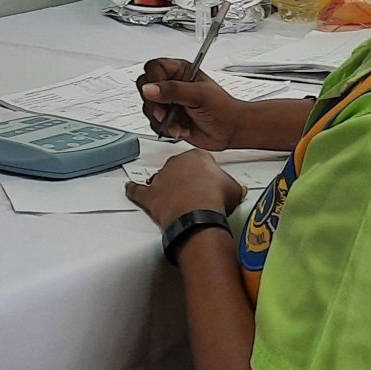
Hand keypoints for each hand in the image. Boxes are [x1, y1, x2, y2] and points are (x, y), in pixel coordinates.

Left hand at [126, 148, 245, 227]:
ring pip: (160, 179)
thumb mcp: (234, 189)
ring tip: (173, 198)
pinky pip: (138, 190)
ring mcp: (161, 178)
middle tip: (193, 193)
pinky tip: (130, 189)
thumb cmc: (215, 198)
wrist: (198, 212)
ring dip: (165, 187)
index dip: (203, 173)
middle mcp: (176, 163)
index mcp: (197, 156)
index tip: (207, 181)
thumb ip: (234, 186)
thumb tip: (239, 189)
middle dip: (184, 180)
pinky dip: (133, 190)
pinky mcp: (150, 195)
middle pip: (178, 168)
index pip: (198, 160)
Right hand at [137, 59, 247, 148]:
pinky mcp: (168, 119)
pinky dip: (166, 129)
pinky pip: (154, 123)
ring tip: (179, 124)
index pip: (154, 68)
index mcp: (180, 71)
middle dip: (154, 104)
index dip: (153, 80)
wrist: (230, 130)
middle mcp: (172, 85)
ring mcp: (169, 103)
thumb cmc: (223, 108)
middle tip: (166, 112)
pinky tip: (181, 129)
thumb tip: (149, 88)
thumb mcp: (199, 95)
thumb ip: (173, 90)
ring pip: (148, 108)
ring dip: (162, 120)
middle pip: (145, 88)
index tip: (160, 93)